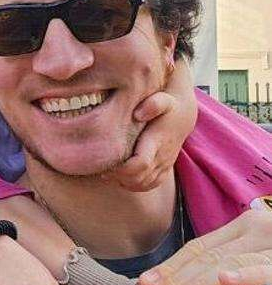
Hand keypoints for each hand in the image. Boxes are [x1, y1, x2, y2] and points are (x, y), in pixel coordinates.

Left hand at [107, 59, 196, 191]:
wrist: (183, 115)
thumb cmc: (168, 105)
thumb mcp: (163, 99)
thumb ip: (154, 103)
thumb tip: (139, 113)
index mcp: (158, 142)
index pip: (140, 164)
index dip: (121, 169)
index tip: (106, 164)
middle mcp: (162, 157)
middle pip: (138, 178)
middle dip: (117, 177)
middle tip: (102, 168)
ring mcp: (163, 165)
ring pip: (142, 184)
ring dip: (123, 182)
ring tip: (108, 173)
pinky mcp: (163, 169)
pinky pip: (149, 185)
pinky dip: (133, 185)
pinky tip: (120, 178)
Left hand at [138, 209, 271, 284]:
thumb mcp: (254, 253)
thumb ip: (223, 263)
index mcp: (244, 228)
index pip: (199, 248)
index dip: (170, 267)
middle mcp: (258, 231)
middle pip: (207, 257)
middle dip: (175, 281)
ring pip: (229, 263)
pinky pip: (264, 269)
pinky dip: (245, 275)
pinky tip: (225, 280)